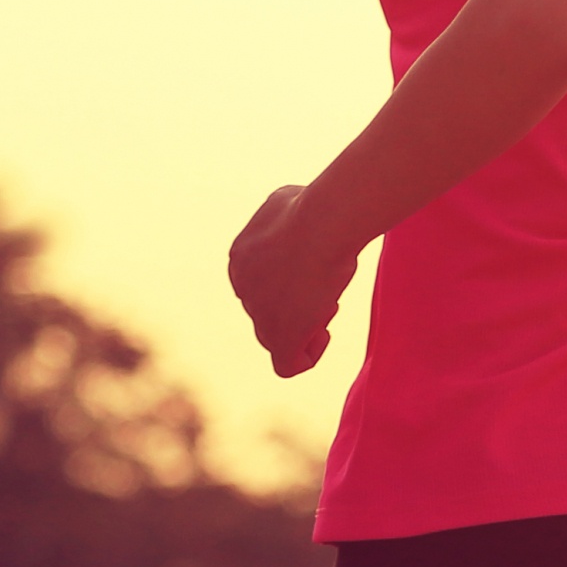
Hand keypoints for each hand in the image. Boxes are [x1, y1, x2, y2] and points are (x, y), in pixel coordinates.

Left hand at [227, 184, 355, 377]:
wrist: (320, 224)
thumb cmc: (311, 208)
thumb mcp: (286, 202)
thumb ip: (281, 219)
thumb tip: (291, 215)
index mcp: (240, 259)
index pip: (262, 285)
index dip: (292, 282)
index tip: (315, 269)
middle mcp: (243, 290)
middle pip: (269, 313)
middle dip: (299, 304)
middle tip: (325, 287)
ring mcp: (260, 315)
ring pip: (276, 338)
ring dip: (304, 328)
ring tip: (326, 304)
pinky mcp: (280, 337)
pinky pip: (287, 365)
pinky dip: (308, 354)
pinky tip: (322, 332)